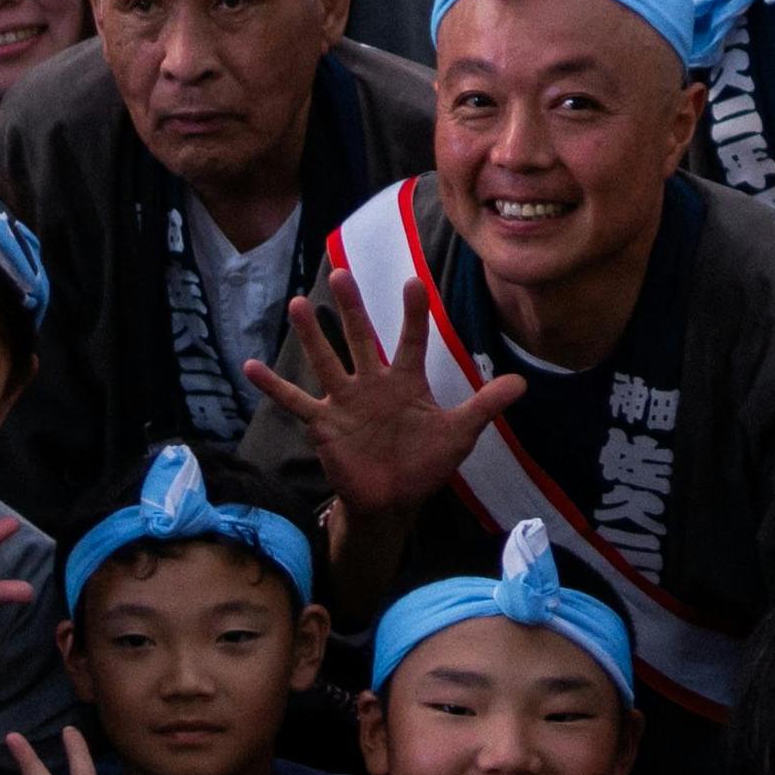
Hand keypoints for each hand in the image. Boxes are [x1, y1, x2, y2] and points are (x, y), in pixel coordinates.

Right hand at [243, 271, 522, 531]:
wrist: (394, 501)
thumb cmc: (425, 463)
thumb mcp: (460, 434)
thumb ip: (485, 405)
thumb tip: (523, 382)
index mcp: (405, 381)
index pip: (409, 339)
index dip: (412, 314)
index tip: (414, 282)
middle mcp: (372, 384)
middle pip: (361, 338)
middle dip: (353, 309)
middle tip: (342, 273)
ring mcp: (345, 402)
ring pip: (327, 361)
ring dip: (312, 335)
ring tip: (298, 302)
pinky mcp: (324, 424)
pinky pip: (296, 401)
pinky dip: (273, 387)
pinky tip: (250, 367)